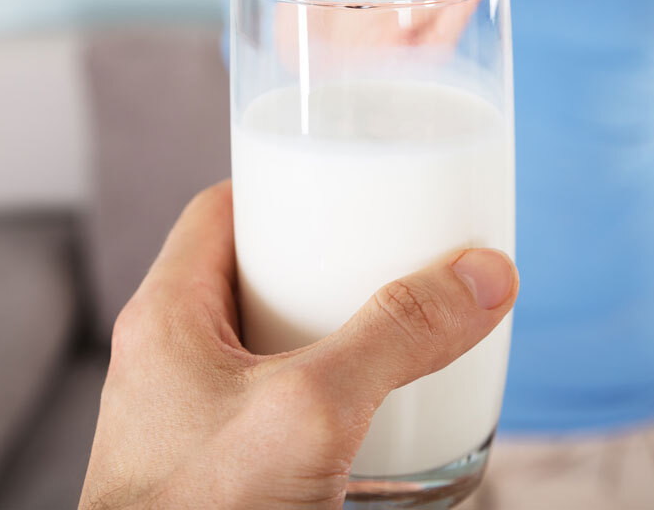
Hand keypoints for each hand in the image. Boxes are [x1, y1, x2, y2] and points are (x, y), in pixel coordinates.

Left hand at [78, 181, 518, 509]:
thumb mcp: (313, 410)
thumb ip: (397, 335)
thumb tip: (486, 273)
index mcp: (166, 316)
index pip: (221, 210)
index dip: (284, 187)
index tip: (347, 182)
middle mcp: (170, 362)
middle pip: (255, 277)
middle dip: (324, 264)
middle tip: (391, 257)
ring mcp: (190, 421)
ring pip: (269, 346)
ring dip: (330, 335)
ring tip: (394, 329)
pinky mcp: (218, 471)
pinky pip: (274, 408)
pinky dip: (324, 398)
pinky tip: (372, 415)